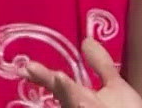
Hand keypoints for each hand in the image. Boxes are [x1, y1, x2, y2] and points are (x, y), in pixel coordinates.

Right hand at [23, 38, 141, 107]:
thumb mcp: (115, 86)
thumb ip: (100, 65)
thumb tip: (87, 40)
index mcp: (78, 96)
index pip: (56, 83)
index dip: (42, 74)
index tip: (27, 66)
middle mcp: (76, 105)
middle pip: (64, 95)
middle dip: (53, 84)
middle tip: (38, 72)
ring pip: (75, 103)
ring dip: (69, 94)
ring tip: (65, 83)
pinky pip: (89, 107)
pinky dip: (84, 104)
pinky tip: (84, 101)